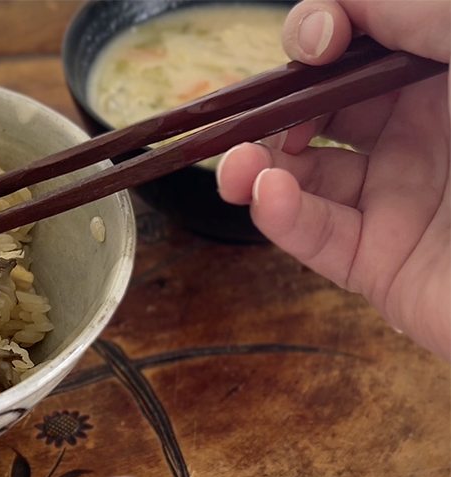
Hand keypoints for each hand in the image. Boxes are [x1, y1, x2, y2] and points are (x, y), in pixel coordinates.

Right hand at [216, 0, 450, 361]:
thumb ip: (428, 12)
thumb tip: (344, 4)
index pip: (363, 46)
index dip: (324, 35)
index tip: (316, 41)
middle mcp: (423, 135)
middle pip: (319, 110)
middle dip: (272, 107)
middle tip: (244, 115)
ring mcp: (399, 203)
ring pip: (303, 176)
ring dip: (255, 166)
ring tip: (234, 168)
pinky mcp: (382, 265)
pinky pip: (317, 237)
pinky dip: (280, 217)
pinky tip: (267, 196)